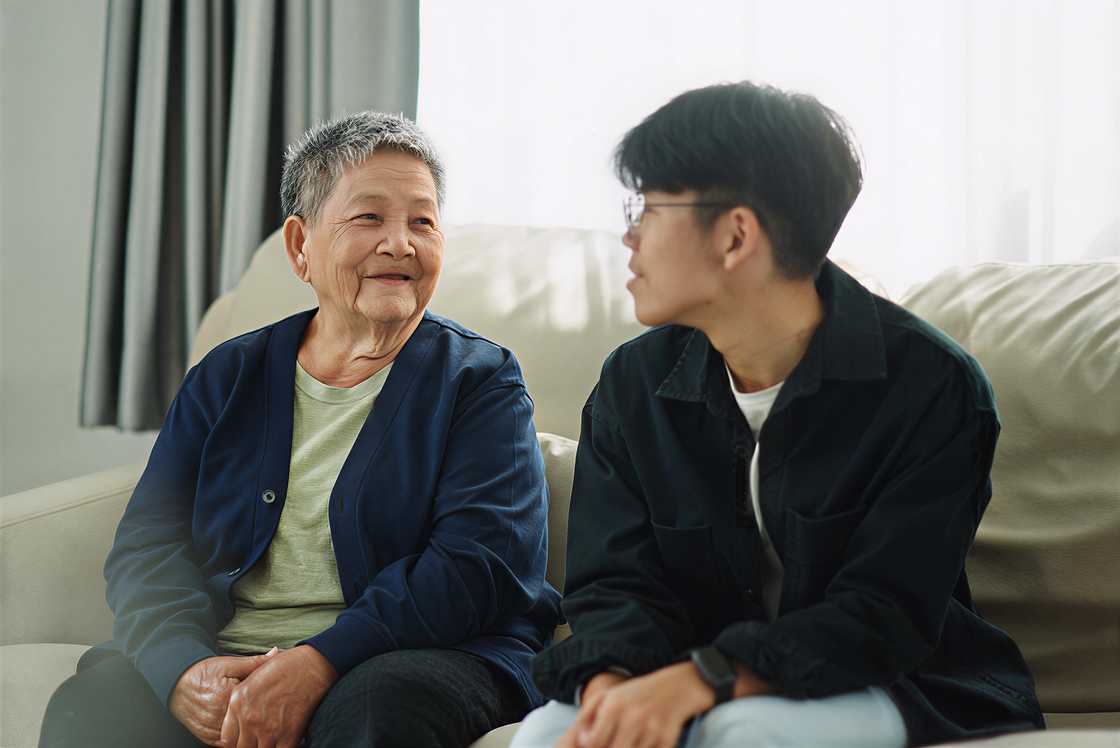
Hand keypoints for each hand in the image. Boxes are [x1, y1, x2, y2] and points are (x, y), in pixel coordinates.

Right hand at [169, 650, 276, 745]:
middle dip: (260, 719)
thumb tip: (277, 652)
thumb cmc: (204, 673)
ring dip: (249, 731)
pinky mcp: (208, 738)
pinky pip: (228, 744)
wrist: (177, 683)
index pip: (257, 704)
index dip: (269, 701)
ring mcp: (213, 730)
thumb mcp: (230, 664)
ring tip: (259, 722)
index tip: (277, 699)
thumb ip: (255, 662)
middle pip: (249, 723)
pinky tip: (244, 728)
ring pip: (239, 738)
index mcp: (228, 697)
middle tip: (271, 712)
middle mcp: (219, 717)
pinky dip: (237, 737)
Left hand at [220, 644, 337, 747]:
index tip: (246, 740)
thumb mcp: (253, 675)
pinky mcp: (288, 735)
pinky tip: (288, 741)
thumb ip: (241, 698)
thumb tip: (239, 715)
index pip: (227, 739)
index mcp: (237, 703)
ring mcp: (268, 729)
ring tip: (275, 740)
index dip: (237, 742)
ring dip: (267, 747)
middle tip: (260, 740)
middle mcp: (248, 718)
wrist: (311, 665)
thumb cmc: (285, 666)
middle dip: (251, 746)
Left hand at [558, 663, 711, 747]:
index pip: (593, 742)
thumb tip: (580, 741)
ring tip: (630, 739)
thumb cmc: (636, 695)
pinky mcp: (667, 740)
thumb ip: (587, 717)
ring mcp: (651, 730)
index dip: (592, 746)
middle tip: (616, 741)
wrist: (677, 687)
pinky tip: (644, 742)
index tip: (597, 743)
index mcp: (614, 706)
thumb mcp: (608, 697)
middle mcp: (632, 717)